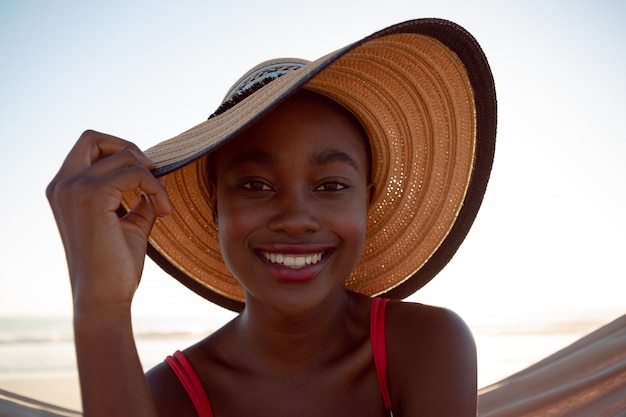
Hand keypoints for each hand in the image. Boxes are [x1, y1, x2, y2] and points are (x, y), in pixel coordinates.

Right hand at [47, 130, 170, 312]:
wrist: (104, 298)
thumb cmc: (114, 265)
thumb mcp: (129, 222)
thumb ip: (139, 195)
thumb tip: (159, 171)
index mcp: (64, 188)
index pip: (89, 144)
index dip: (122, 151)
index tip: (147, 176)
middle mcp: (62, 183)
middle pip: (97, 138)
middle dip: (133, 152)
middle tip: (154, 180)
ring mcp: (73, 188)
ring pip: (124, 156)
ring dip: (152, 177)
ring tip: (162, 207)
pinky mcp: (91, 196)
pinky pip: (136, 173)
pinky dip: (156, 188)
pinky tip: (163, 212)